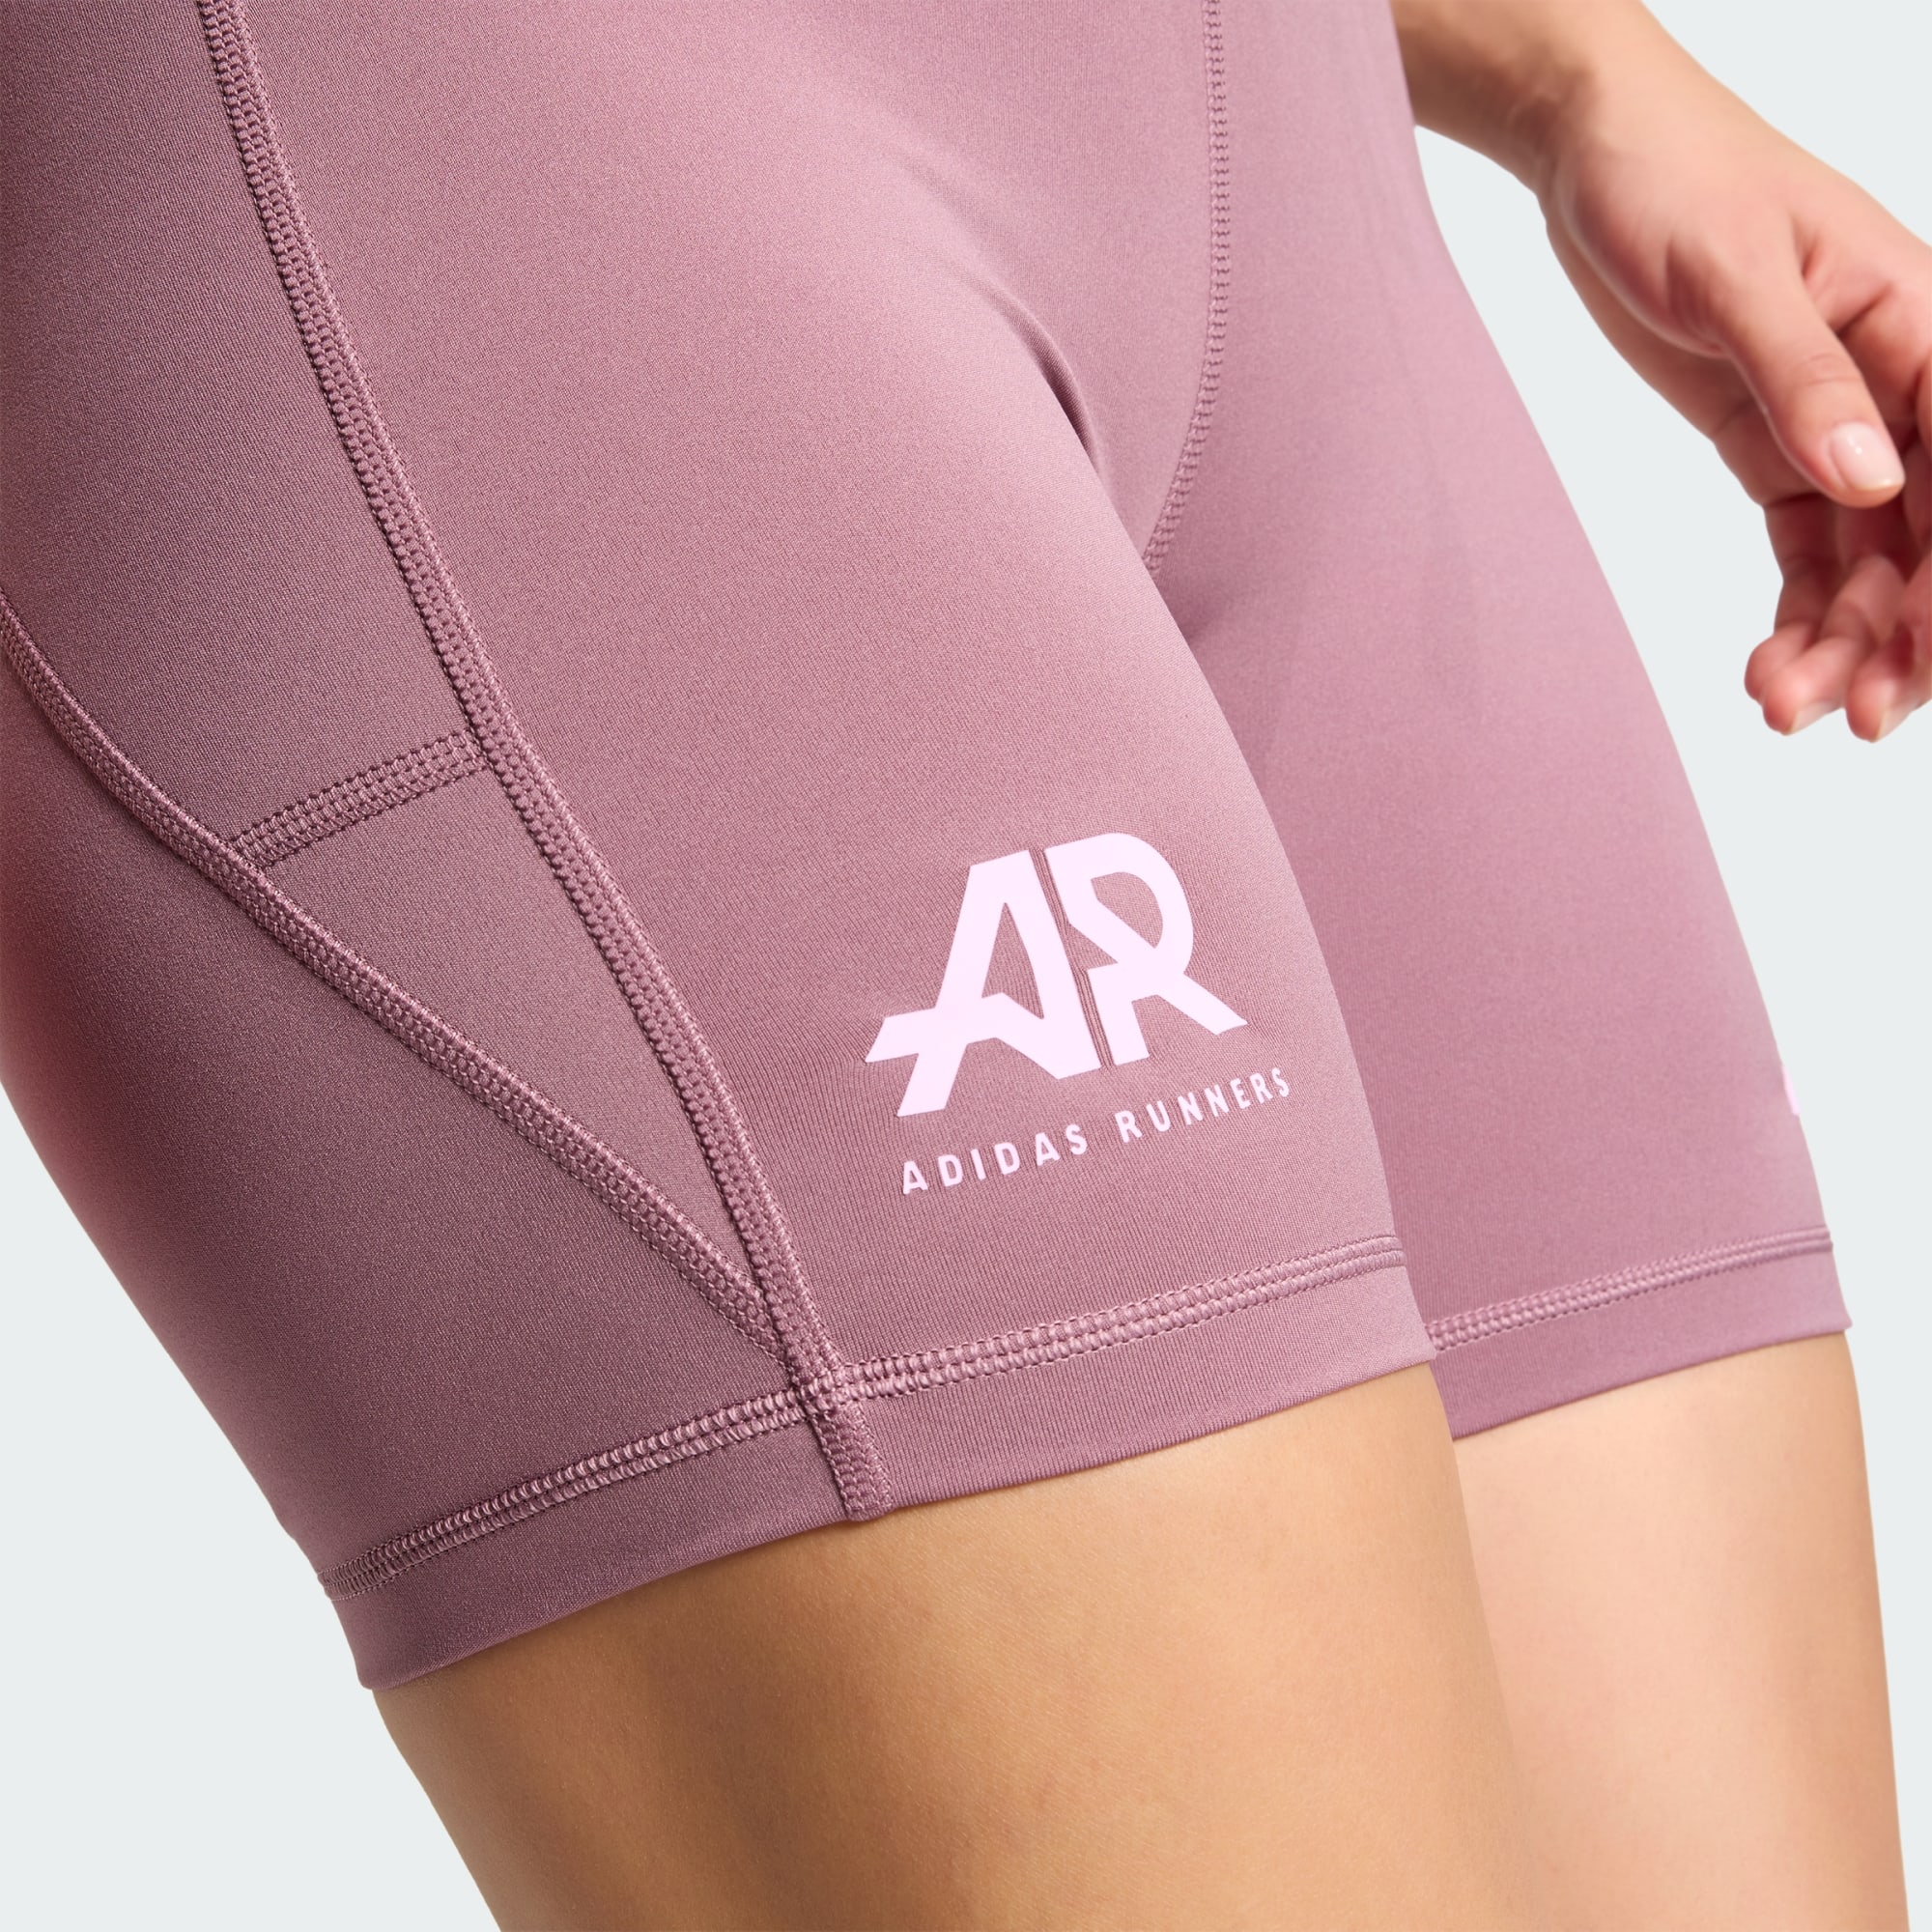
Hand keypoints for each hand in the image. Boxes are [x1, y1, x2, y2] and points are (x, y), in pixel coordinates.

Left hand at [1529, 46, 1929, 739]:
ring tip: (1777, 710)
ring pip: (1868, 557)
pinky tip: (1767, 671)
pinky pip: (1808, 549)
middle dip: (1898, 635)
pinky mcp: (1776, 444)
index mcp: (1922, 321)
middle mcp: (1899, 382)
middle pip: (1929, 533)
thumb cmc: (1672, 175)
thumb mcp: (1731, 271)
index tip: (1916, 665)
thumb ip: (1803, 376)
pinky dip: (1795, 613)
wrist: (1594, 153)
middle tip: (1849, 721)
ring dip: (1837, 641)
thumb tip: (1871, 477)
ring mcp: (1839, 420)